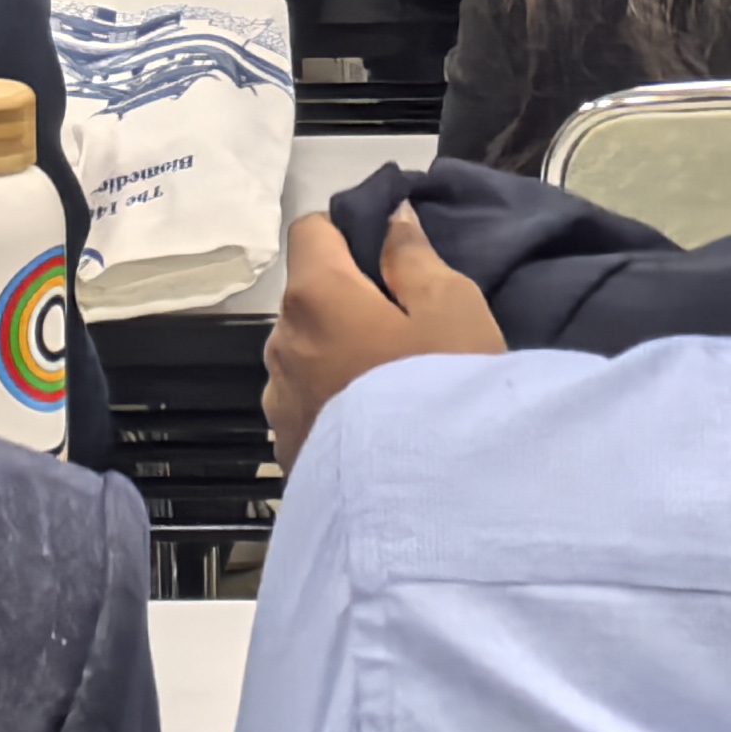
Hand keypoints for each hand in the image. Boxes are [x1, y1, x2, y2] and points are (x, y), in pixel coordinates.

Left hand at [264, 205, 504, 469]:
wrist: (426, 509)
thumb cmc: (441, 392)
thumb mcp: (452, 308)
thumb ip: (413, 257)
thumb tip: (390, 222)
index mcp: (315, 296)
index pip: (309, 231)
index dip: (346, 231)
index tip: (386, 255)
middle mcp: (281, 343)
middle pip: (307, 298)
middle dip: (346, 300)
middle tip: (405, 327)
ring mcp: (278, 402)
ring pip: (304, 353)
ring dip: (335, 354)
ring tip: (389, 385)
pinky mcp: (286, 451)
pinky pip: (306, 404)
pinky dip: (332, 402)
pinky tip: (374, 426)